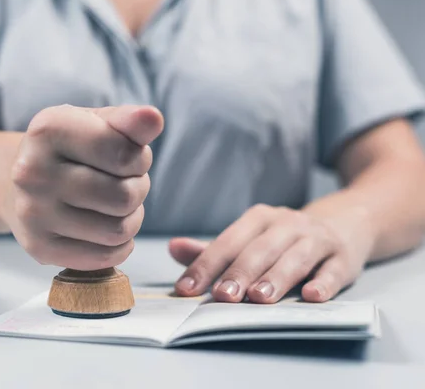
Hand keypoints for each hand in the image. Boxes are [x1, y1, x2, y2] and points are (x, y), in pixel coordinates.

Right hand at [4, 104, 163, 270]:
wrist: (14, 183)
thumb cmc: (68, 149)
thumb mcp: (95, 123)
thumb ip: (128, 121)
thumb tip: (153, 118)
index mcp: (48, 130)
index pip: (124, 153)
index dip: (140, 158)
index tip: (128, 156)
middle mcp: (33, 172)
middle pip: (124, 196)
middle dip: (138, 189)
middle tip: (125, 182)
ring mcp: (33, 213)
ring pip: (118, 230)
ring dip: (132, 218)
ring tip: (117, 204)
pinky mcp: (39, 247)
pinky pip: (104, 256)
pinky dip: (120, 245)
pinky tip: (108, 227)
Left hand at [170, 204, 369, 302]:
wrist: (345, 224)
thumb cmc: (285, 239)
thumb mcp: (251, 238)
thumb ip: (214, 249)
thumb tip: (172, 248)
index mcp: (259, 219)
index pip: (228, 242)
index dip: (206, 265)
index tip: (186, 289)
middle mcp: (287, 223)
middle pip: (260, 249)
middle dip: (240, 273)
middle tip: (222, 297)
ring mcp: (317, 238)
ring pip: (296, 257)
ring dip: (277, 277)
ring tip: (259, 298)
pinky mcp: (343, 257)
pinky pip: (334, 269)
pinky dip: (323, 282)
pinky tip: (311, 296)